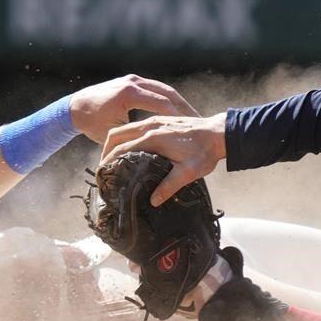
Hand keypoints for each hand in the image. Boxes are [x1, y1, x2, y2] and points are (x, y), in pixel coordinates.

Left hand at [69, 75, 198, 143]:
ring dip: (179, 103)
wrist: (75, 106)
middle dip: (184, 109)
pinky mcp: (134, 81)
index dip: (179, 117)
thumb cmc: (92, 123)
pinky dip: (170, 100)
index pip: (162, 104)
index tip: (191, 130)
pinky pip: (158, 89)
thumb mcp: (112, 134)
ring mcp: (135, 80)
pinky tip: (180, 113)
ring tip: (194, 118)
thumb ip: (130, 141)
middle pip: (168, 94)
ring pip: (165, 89)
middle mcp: (134, 83)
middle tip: (200, 123)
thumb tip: (146, 156)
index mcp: (130, 93)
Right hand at [101, 113, 226, 205]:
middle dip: (105, 149)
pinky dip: (126, 136)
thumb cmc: (205, 152)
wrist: (219, 132)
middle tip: (101, 166)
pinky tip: (129, 148)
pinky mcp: (161, 120)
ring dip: (114, 141)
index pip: (122, 148)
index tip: (101, 172)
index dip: (108, 160)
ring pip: (125, 128)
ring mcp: (155, 121)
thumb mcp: (188, 172)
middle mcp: (151, 126)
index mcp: (153, 138)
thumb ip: (170, 186)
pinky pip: (136, 126)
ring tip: (110, 158)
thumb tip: (153, 200)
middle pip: (117, 135)